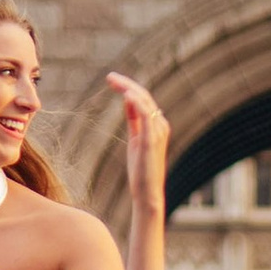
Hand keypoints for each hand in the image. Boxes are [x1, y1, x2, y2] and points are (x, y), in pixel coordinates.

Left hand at [109, 73, 168, 211]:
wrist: (147, 193)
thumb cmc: (141, 169)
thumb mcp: (136, 139)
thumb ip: (134, 120)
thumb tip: (128, 100)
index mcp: (157, 124)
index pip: (143, 99)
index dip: (128, 87)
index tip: (112, 80)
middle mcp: (161, 125)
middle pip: (144, 96)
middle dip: (126, 84)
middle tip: (110, 76)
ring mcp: (158, 131)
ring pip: (144, 102)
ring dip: (128, 88)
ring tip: (113, 81)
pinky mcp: (152, 140)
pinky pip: (146, 115)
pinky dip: (137, 102)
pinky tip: (126, 94)